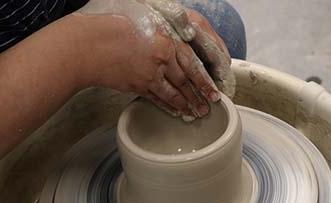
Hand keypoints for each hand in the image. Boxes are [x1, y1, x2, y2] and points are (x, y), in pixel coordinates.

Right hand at [75, 0, 219, 117]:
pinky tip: (174, 111)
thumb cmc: (108, 23)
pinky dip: (166, 106)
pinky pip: (155, 98)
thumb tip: (173, 30)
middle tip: (209, 107)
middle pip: (185, 81)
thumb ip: (160, 23)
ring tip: (195, 114)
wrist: (84, 45)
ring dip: (185, 105)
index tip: (213, 90)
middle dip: (199, 96)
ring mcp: (148, 75)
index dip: (204, 79)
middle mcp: (161, 60)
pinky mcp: (135, 86)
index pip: (192, 63)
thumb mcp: (140, 13)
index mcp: (166, 40)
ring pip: (173, 93)